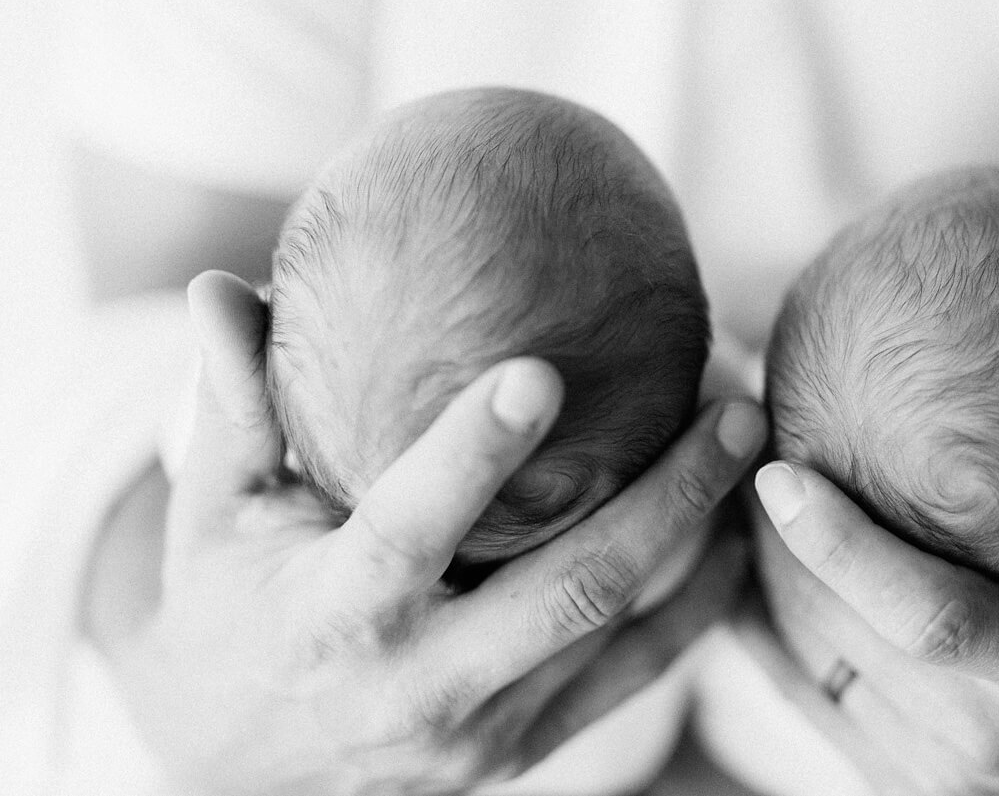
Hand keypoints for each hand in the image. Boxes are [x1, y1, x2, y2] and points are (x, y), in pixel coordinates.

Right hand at [110, 271, 766, 795]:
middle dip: (668, 496)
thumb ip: (231, 407)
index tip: (544, 369)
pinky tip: (737, 533)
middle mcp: (419, 685)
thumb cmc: (226, 611)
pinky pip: (633, 676)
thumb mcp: (214, 515)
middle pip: (571, 589)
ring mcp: (483, 731)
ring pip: (618, 629)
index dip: (472, 454)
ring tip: (753, 444)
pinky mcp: (525, 750)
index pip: (410, 530)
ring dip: (697, 535)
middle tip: (736, 404)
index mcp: (333, 617)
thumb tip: (216, 283)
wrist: (234, 772)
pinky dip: (694, 605)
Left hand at [741, 374, 998, 795]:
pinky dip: (768, 631)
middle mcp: (995, 746)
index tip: (782, 474)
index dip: (848, 552)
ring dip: (763, 581)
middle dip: (778, 547)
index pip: (937, 620)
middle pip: (848, 639)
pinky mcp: (906, 791)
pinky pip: (811, 703)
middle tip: (736, 441)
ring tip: (725, 486)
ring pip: (816, 672)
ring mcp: (945, 781)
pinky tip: (742, 559)